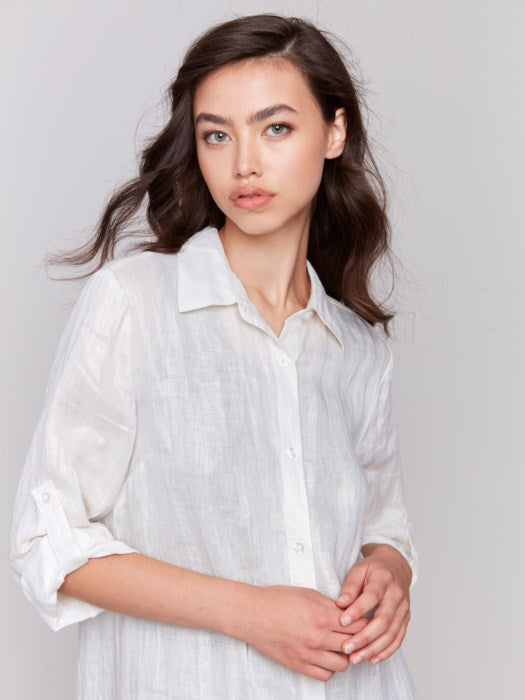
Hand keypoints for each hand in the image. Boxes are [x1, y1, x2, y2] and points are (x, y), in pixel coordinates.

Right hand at [236, 584, 368, 681]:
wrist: (252, 614)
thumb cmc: (277, 599)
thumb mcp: (307, 593)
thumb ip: (330, 605)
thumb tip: (347, 612)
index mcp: (322, 615)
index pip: (357, 624)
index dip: (364, 622)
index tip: (363, 620)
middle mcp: (318, 637)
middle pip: (354, 645)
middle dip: (358, 639)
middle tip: (356, 635)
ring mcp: (308, 653)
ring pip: (343, 664)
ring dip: (345, 656)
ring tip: (340, 647)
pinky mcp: (298, 665)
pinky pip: (325, 675)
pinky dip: (330, 668)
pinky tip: (326, 657)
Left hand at [334, 544, 411, 665]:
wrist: (396, 567)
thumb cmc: (373, 569)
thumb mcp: (358, 569)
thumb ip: (350, 586)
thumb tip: (341, 604)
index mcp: (384, 579)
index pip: (372, 597)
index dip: (358, 610)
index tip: (342, 622)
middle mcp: (397, 595)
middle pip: (384, 620)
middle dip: (364, 637)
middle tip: (346, 648)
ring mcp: (404, 609)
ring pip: (391, 634)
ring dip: (373, 649)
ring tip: (355, 658)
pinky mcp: (406, 620)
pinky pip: (398, 639)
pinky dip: (385, 652)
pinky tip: (371, 659)